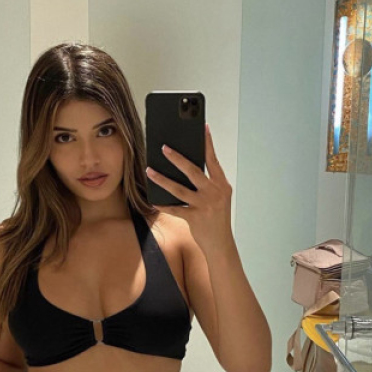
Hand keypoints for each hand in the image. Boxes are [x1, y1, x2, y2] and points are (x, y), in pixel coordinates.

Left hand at [145, 123, 233, 254]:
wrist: (221, 244)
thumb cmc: (217, 219)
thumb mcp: (219, 198)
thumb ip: (208, 184)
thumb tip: (186, 168)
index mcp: (222, 185)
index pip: (213, 160)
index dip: (207, 143)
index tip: (202, 127)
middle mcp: (214, 193)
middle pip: (193, 171)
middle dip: (177, 158)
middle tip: (164, 147)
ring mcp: (204, 205)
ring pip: (179, 189)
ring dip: (162, 179)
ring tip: (150, 170)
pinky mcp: (195, 218)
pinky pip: (174, 209)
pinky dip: (162, 204)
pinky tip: (153, 199)